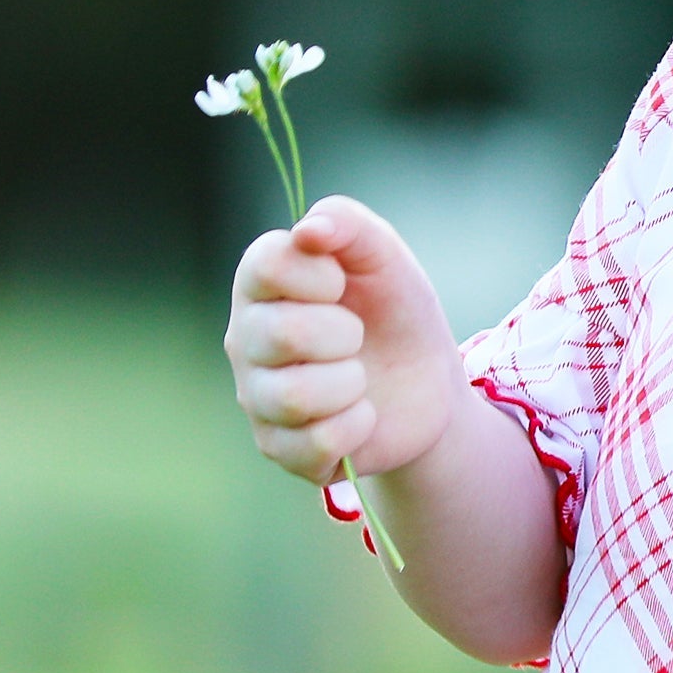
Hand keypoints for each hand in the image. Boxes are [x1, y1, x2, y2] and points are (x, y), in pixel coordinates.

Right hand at [224, 196, 461, 484]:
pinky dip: (356, 427)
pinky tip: (360, 415)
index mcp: (260, 286)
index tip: (343, 284)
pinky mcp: (279, 448)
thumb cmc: (394, 311)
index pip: (264, 266)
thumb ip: (349, 224)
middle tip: (356, 337)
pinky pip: (314, 444)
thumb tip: (309, 230)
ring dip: (350, 385)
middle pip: (282, 335)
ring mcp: (257, 398)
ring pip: (293, 396)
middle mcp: (244, 341)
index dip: (319, 275)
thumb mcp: (385, 258)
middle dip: (344, 334)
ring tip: (357, 378)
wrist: (427, 383)